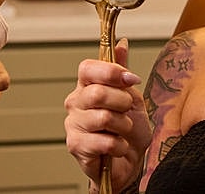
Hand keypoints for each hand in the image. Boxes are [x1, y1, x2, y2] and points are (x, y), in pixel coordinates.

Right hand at [64, 40, 150, 191]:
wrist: (129, 161)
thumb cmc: (128, 129)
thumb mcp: (131, 95)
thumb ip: (122, 71)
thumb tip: (122, 43)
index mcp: (86, 86)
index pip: (87, 68)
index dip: (110, 72)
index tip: (131, 79)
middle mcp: (75, 103)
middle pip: (97, 93)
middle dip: (122, 102)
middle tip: (127, 110)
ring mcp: (73, 125)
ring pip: (103, 117)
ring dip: (123, 126)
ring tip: (123, 130)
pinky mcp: (75, 147)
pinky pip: (104, 141)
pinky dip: (120, 145)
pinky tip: (118, 147)